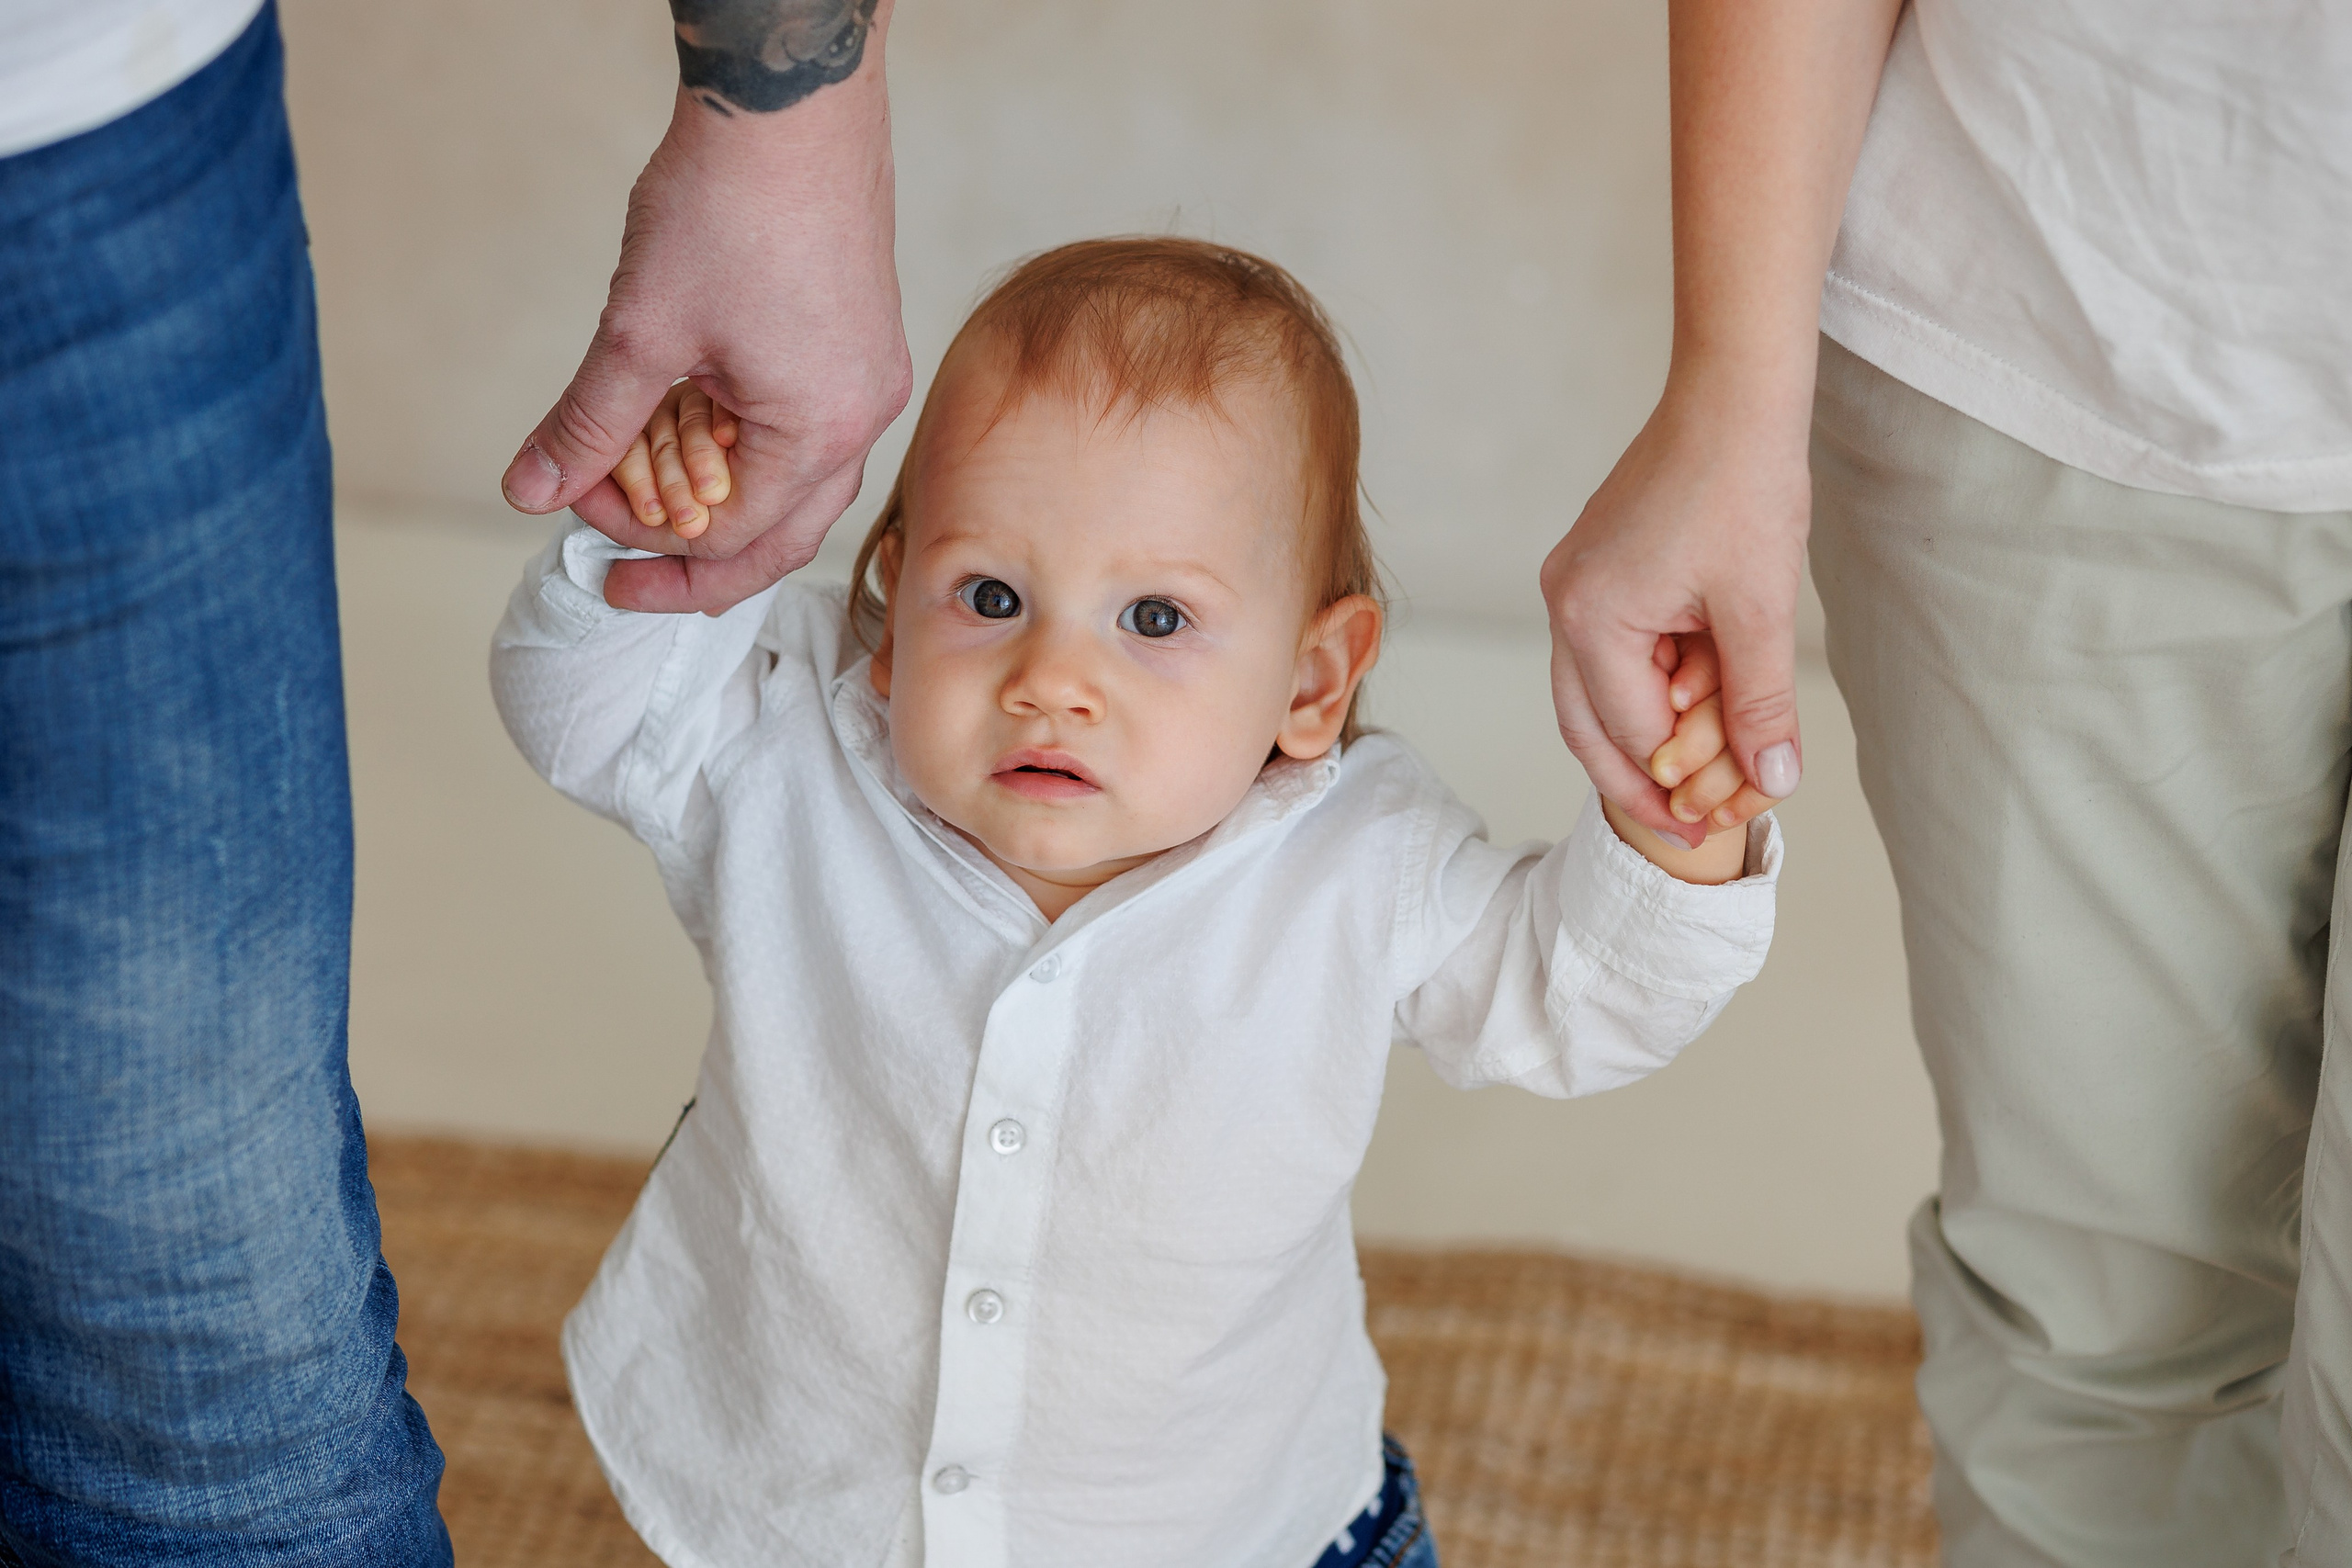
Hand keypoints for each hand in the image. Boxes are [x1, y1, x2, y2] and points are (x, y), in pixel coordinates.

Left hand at [501, 52, 911, 614]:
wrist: (788, 106)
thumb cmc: (728, 205)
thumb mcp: (639, 332)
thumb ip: (589, 423)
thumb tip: (531, 489)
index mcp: (819, 432)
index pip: (728, 538)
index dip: (642, 538)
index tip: (577, 503)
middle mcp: (863, 418)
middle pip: (780, 537)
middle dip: (695, 563)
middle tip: (620, 579)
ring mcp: (870, 381)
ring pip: (798, 488)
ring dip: (722, 502)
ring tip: (651, 500)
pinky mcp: (862, 345)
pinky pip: (810, 433)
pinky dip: (748, 449)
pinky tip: (695, 427)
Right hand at [1541, 381, 1809, 848]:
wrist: (1734, 396)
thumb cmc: (1743, 483)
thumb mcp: (1760, 608)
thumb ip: (1759, 704)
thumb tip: (1771, 783)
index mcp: (1590, 616)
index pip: (1631, 732)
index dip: (1683, 784)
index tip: (1726, 821)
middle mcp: (1565, 604)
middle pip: (1589, 728)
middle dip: (1641, 786)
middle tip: (1690, 833)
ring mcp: (1577, 585)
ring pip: (1599, 696)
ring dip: (1652, 736)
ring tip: (1701, 781)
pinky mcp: (1599, 570)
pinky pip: (1616, 654)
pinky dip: (1655, 688)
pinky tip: (1698, 706)